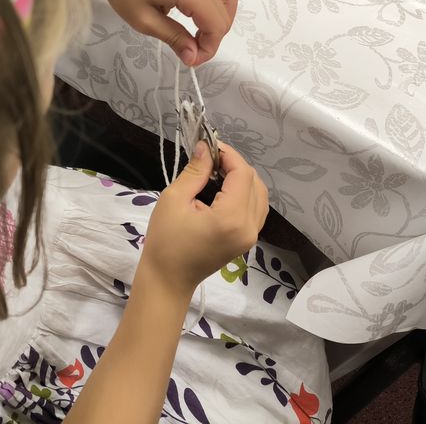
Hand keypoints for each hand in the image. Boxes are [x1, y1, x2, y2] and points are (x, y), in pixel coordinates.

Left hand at [65, 0, 247, 66]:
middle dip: (213, 37)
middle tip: (190, 51)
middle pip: (224, 13)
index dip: (208, 48)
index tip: (189, 60)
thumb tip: (194, 57)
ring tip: (204, 32)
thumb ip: (174, 37)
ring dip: (222, 16)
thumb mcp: (144, 21)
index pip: (216, 25)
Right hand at [141, 141, 268, 295]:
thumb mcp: (174, 200)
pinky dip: (245, 193)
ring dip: (242, 178)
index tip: (208, 145)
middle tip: (209, 158)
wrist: (168, 279)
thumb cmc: (166, 241)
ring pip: (259, 194)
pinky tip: (224, 190)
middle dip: (234, 164)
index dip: (228, 155)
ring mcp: (251, 235)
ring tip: (217, 172)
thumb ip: (195, 171)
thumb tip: (205, 147)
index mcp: (231, 217)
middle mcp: (249, 226)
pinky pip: (256, 208)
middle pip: (254, 182)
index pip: (242, 174)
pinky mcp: (248, 240)